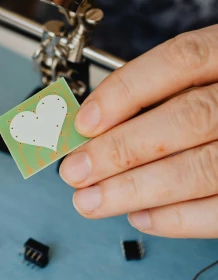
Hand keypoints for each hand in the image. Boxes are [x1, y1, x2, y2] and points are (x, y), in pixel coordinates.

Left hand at [59, 25, 217, 237]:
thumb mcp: (203, 75)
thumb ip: (160, 93)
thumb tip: (94, 128)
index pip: (182, 61)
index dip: (127, 91)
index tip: (84, 121)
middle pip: (187, 119)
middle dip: (121, 149)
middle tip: (76, 171)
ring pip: (201, 168)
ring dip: (137, 189)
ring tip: (92, 201)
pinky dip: (177, 218)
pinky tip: (140, 216)